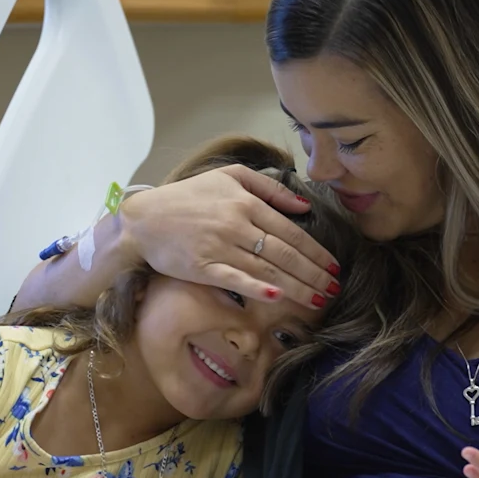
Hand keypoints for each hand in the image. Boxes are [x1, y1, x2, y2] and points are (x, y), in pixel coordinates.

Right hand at [117, 165, 339, 308]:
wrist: (143, 218)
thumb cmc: (187, 196)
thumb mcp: (229, 176)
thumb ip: (268, 187)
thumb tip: (302, 205)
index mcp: (246, 203)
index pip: (290, 232)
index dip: (316, 252)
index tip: (335, 267)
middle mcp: (236, 225)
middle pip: (284, 253)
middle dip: (314, 273)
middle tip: (335, 289)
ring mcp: (219, 247)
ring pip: (266, 269)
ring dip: (296, 287)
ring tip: (319, 300)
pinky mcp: (202, 267)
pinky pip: (235, 279)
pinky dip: (256, 288)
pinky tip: (277, 297)